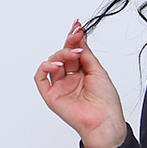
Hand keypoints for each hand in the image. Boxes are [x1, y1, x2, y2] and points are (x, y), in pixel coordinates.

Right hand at [34, 21, 127, 147]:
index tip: (77, 26)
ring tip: (73, 54)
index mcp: (82, 73)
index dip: (74, 38)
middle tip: (76, 35)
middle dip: (69, 43)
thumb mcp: (98, 71)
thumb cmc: (106, 102)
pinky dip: (46, 67)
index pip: (74, 51)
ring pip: (52, 63)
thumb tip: (79, 36)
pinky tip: (57, 64)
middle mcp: (70, 79)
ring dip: (61, 54)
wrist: (104, 121)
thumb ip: (86, 53)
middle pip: (63, 55)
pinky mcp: (51, 96)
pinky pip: (41, 78)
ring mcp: (60, 87)